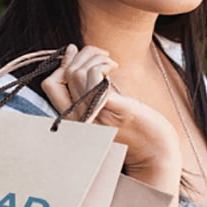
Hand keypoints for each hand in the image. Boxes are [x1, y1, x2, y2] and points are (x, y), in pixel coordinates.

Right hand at [42, 44, 180, 186]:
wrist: (155, 154)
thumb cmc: (133, 128)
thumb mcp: (104, 108)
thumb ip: (87, 89)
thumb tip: (73, 54)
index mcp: (75, 119)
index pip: (51, 85)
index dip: (63, 64)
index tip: (77, 53)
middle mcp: (79, 119)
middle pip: (65, 75)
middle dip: (82, 55)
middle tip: (101, 55)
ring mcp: (94, 114)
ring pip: (77, 73)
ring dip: (95, 57)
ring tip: (110, 62)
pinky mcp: (112, 109)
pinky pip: (94, 78)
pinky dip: (103, 64)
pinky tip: (114, 66)